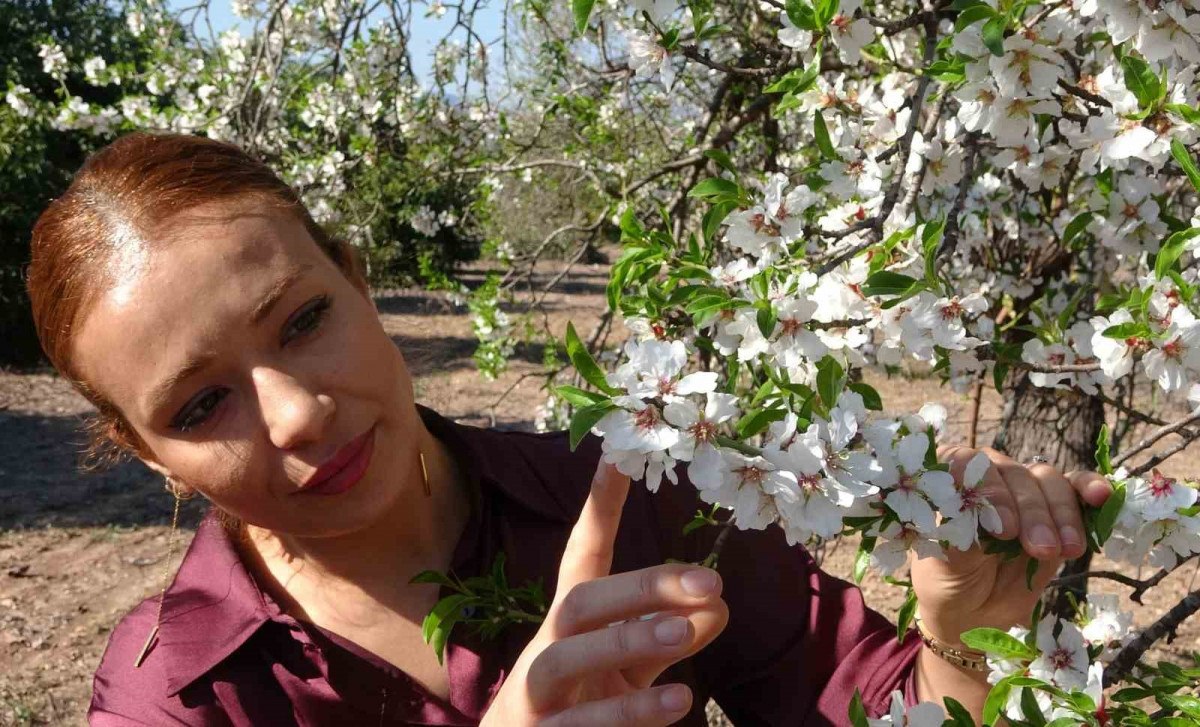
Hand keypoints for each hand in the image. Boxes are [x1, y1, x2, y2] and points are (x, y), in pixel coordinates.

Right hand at [480, 463, 729, 725]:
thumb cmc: (576, 706)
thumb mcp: (626, 668)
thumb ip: (666, 636)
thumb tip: (717, 603)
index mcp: (569, 622)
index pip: (583, 555)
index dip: (598, 508)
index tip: (618, 455)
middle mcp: (547, 649)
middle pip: (580, 602)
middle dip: (640, 587)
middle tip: (709, 580)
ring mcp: (536, 696)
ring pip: (565, 656)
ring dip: (625, 640)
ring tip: (684, 633)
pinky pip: (580, 723)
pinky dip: (628, 713)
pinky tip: (677, 700)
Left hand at [910, 446, 1111, 652]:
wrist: (973, 610)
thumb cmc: (949, 579)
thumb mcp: (947, 563)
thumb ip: (961, 535)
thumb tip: (978, 514)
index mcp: (949, 479)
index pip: (966, 463)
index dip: (989, 491)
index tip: (1004, 529)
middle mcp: (987, 475)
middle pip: (1014, 475)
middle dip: (1031, 512)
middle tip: (1041, 549)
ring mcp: (1023, 490)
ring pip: (1047, 482)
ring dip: (1061, 514)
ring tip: (1067, 551)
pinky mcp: (1055, 508)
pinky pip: (1075, 486)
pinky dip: (1089, 488)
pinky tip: (1101, 497)